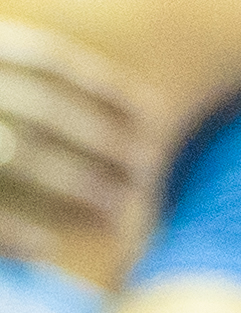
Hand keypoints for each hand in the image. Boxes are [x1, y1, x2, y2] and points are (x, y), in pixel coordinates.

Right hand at [0, 20, 174, 260]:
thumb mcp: (3, 81)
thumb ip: (29, 82)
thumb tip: (135, 107)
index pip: (48, 64)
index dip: (104, 89)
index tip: (154, 116)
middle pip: (42, 114)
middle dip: (102, 144)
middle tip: (147, 173)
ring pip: (17, 157)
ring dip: (72, 186)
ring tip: (116, 214)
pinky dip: (9, 230)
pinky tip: (48, 249)